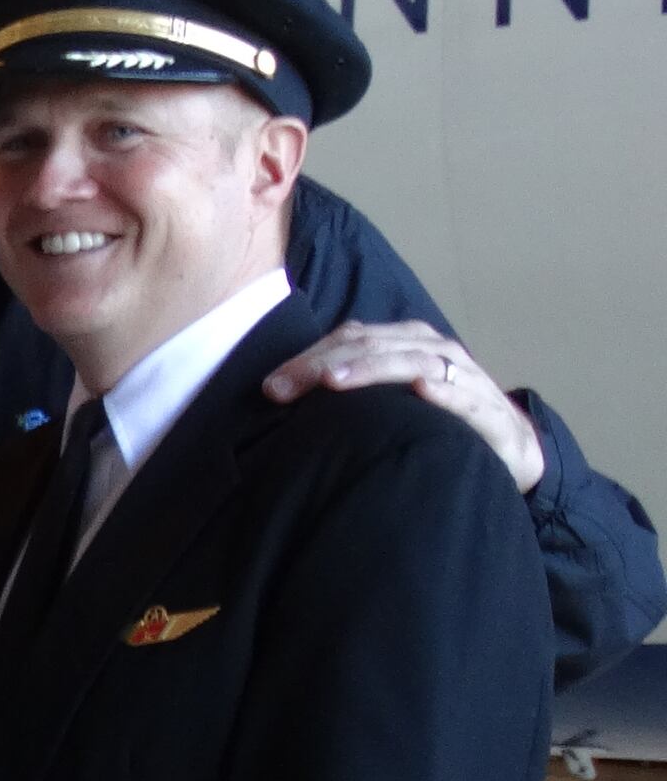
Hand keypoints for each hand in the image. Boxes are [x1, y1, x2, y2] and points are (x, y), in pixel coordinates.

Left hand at [263, 322, 542, 490]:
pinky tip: (420, 389)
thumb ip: (351, 388)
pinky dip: (443, 392)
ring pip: (414, 362)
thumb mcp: (390, 398)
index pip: (351, 339)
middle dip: (324, 365)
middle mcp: (434, 351)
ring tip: (334, 380)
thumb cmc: (437, 417)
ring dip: (372, 368)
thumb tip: (285, 397)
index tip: (269, 387)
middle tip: (283, 388)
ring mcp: (463, 377)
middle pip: (373, 347)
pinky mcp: (488, 410)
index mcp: (407, 342)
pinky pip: (464, 397)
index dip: (308, 358)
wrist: (510, 442)